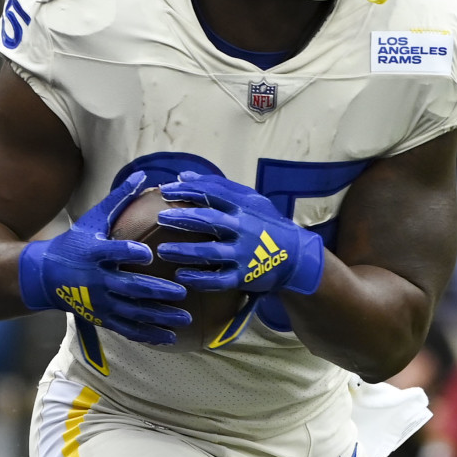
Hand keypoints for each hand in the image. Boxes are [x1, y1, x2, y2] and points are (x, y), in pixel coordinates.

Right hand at [17, 171, 190, 345]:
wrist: (45, 277)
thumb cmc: (75, 243)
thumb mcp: (93, 219)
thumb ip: (119, 199)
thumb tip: (144, 174)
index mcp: (94, 253)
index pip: (112, 252)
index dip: (127, 252)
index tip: (147, 253)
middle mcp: (97, 280)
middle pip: (128, 287)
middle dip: (155, 291)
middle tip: (181, 291)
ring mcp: (100, 302)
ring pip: (132, 312)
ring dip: (158, 316)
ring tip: (184, 317)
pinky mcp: (103, 318)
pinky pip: (128, 329)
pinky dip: (148, 335)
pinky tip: (170, 338)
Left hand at [156, 172, 324, 294]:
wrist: (295, 256)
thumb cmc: (266, 223)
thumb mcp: (250, 200)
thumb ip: (218, 187)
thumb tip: (183, 176)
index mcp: (243, 206)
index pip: (212, 194)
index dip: (187, 190)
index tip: (165, 190)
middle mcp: (243, 228)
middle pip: (209, 220)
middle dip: (183, 218)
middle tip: (161, 217)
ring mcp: (244, 253)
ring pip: (210, 252)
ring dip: (185, 251)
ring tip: (163, 250)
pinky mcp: (244, 276)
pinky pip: (218, 280)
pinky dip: (199, 279)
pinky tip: (181, 275)